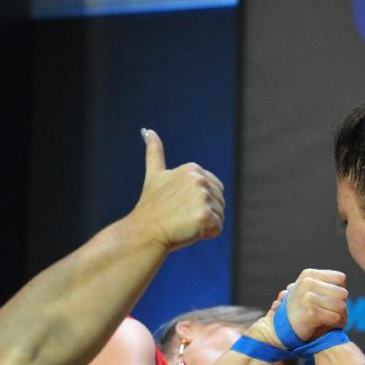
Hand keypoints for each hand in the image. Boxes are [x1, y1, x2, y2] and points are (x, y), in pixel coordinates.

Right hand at [131, 129, 224, 250]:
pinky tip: (189, 230)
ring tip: (184, 222)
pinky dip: (206, 233)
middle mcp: (200, 179)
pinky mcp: (205, 215)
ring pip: (220, 215)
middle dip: (204, 212)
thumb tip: (149, 131)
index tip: (180, 204)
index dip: (199, 201)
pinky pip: (217, 228)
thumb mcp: (155, 175)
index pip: (215, 189)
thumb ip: (155, 153)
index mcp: (192, 169)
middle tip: (181, 215)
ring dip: (206, 224)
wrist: (145, 232)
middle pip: (219, 201)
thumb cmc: (151, 207)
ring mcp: (202, 197)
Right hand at [247, 269, 348, 345]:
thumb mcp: (310, 290)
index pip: (341, 278)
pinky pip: (336, 317)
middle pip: (343, 293)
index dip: (338, 290)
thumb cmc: (301, 310)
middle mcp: (307, 283)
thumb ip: (326, 283)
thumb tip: (343, 281)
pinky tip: (325, 325)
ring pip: (341, 306)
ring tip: (329, 319)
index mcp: (308, 274)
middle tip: (330, 312)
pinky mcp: (310, 313)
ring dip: (339, 316)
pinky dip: (335, 324)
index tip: (328, 300)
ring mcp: (307, 297)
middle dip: (341, 305)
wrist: (281, 330)